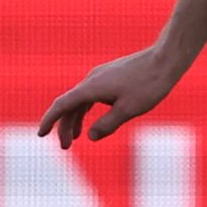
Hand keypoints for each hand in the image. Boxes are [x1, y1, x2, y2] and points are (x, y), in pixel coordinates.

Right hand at [37, 45, 185, 148]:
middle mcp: (91, 80)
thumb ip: (107, 125)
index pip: (62, 105)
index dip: (49, 121)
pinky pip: (91, 94)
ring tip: (76, 137)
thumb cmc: (149, 85)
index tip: (41, 134)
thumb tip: (91, 136)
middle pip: (70, 105)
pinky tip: (91, 119)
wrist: (165, 60)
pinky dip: (86, 109)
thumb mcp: (128, 110)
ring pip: (81, 100)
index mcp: (91, 88)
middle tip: (65, 147)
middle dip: (64, 126)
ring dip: (75, 119)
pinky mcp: (111, 75)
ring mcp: (101, 76)